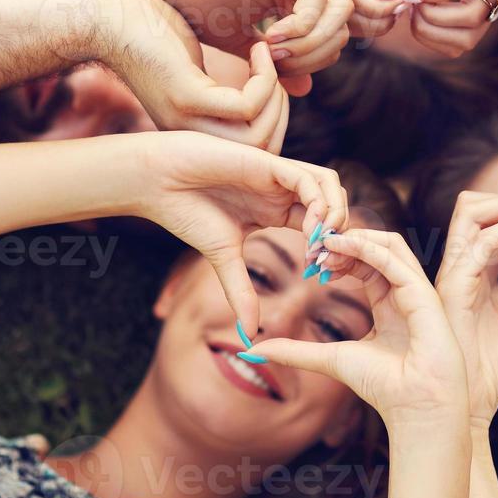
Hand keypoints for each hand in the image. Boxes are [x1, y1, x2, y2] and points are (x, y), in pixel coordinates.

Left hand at [99, 0, 289, 151]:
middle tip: (278, 70)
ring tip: (269, 60)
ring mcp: (187, 119)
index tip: (276, 80)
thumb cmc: (157, 35)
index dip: (277, 121)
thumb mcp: (206, 71)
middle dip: (283, 110)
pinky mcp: (186, 96)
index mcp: (196, 134)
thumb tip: (290, 89)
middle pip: (262, 153)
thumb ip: (238, 88)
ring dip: (276, 95)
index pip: (255, 155)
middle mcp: (191, 136)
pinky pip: (246, 105)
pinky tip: (258, 48)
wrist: (109, 19)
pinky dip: (264, 77)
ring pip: (258, 135)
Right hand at [134, 0, 352, 92]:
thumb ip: (273, 64)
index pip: (336, 36)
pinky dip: (301, 24)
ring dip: (311, 42)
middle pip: (346, 26)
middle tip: (278, 68)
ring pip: (341, 10)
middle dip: (316, 57)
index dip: (313, 64)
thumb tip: (306, 88)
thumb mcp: (238, 42)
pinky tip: (270, 37)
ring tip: (274, 54)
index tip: (276, 75)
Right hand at [137, 133, 349, 332]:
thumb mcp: (223, 258)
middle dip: (339, 233)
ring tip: (321, 246)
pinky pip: (310, 179)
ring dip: (336, 215)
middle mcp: (282, 191)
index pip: (319, 226)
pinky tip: (309, 230)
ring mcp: (278, 175)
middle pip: (334, 203)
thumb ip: (241, 291)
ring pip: (330, 185)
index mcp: (276, 210)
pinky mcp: (270, 163)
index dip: (328, 250)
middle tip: (328, 263)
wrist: (157, 181)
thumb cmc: (185, 212)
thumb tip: (250, 334)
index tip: (322, 277)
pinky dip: (318, 203)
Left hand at [246, 229, 468, 426]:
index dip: (339, 257)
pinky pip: (397, 262)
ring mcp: (418, 292)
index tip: (310, 262)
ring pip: (391, 245)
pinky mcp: (425, 297)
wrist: (415, 410)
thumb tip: (252, 352)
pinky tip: (342, 248)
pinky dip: (369, 248)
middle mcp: (406, 293)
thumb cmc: (383, 387)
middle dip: (345, 242)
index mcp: (390, 303)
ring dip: (357, 238)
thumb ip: (295, 352)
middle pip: (378, 248)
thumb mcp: (330, 360)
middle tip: (314, 249)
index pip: (367, 263)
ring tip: (326, 243)